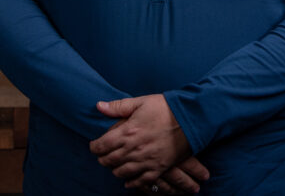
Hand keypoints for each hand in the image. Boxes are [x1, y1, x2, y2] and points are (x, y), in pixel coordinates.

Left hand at [89, 94, 205, 189]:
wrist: (191, 118)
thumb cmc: (165, 108)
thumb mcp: (141, 102)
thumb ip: (119, 106)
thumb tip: (99, 106)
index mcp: (128, 131)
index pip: (102, 145)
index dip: (94, 147)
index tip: (94, 146)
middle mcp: (134, 148)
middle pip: (109, 160)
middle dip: (102, 159)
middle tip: (102, 156)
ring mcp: (146, 160)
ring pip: (122, 172)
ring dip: (115, 170)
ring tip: (114, 165)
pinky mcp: (159, 168)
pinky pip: (141, 181)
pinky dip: (132, 183)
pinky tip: (128, 182)